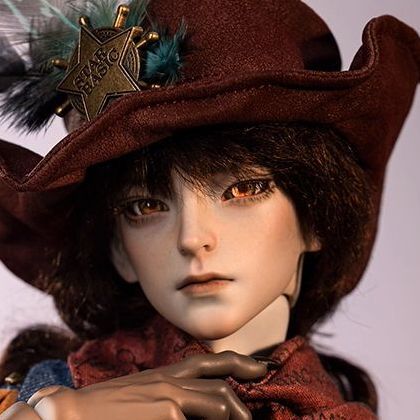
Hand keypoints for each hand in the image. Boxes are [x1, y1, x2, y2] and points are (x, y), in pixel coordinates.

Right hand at [2, 351, 266, 419]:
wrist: (70, 416)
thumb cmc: (104, 409)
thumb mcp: (143, 395)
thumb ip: (172, 396)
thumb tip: (190, 410)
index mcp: (166, 374)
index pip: (211, 362)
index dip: (240, 363)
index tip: (261, 368)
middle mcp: (172, 381)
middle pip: (221, 386)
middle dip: (241, 407)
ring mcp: (171, 398)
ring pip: (220, 402)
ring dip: (232, 417)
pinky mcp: (167, 415)